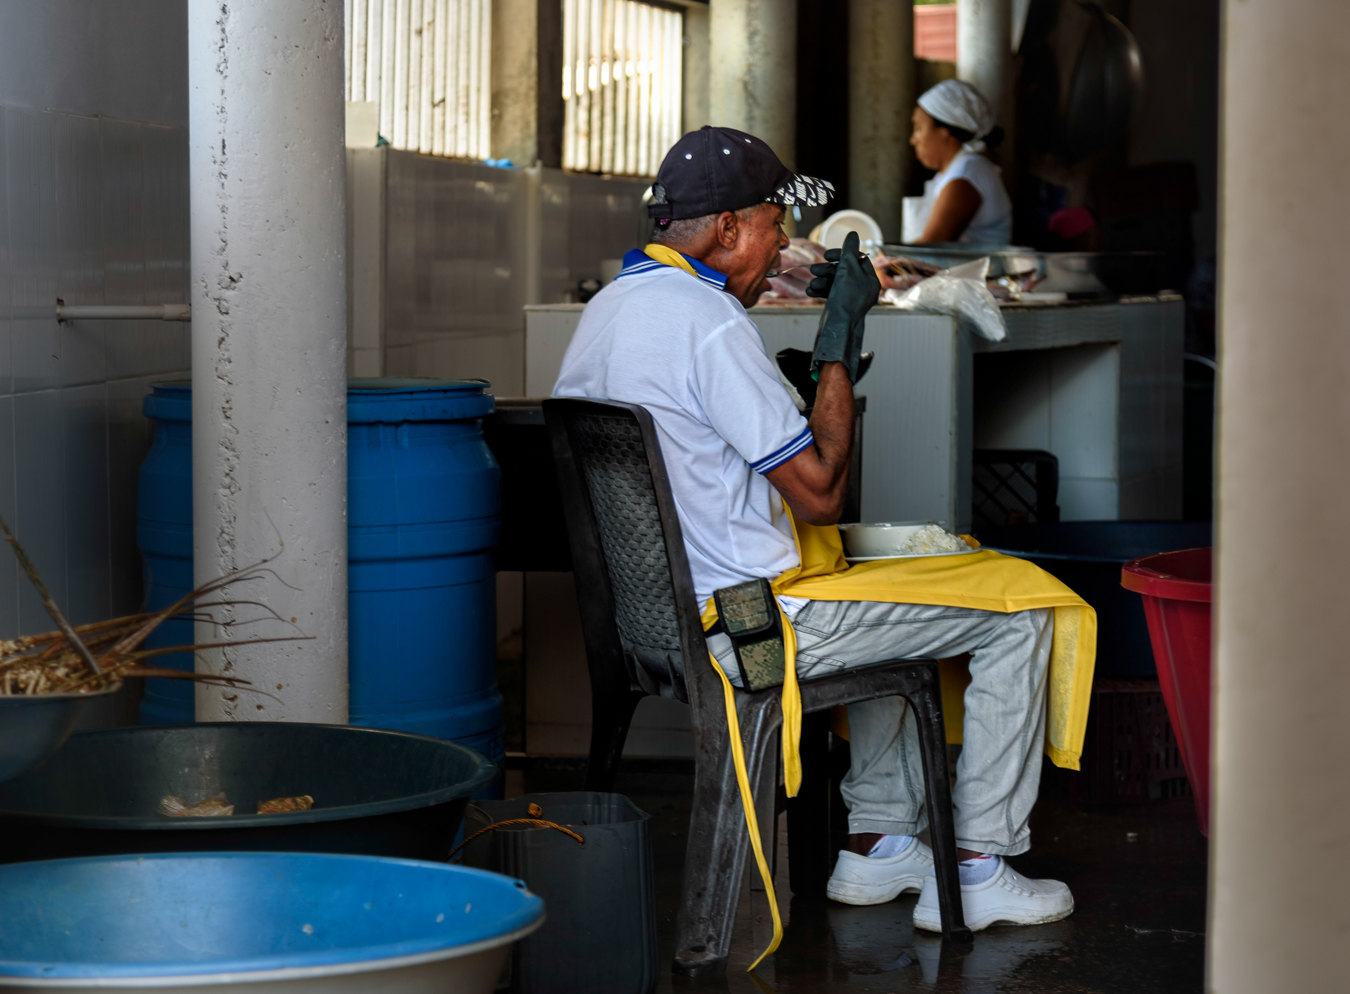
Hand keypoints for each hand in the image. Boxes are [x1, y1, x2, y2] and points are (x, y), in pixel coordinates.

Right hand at [809, 231, 879, 381]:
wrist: (838, 327)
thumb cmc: (846, 297)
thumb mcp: (848, 268)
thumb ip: (849, 250)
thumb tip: (853, 233)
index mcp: (870, 280)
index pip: (857, 259)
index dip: (842, 255)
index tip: (828, 255)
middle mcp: (863, 288)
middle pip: (844, 270)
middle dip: (828, 269)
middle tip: (815, 270)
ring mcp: (851, 298)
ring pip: (835, 281)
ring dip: (822, 280)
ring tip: (812, 284)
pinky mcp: (840, 305)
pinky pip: (831, 293)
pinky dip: (821, 290)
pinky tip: (810, 291)